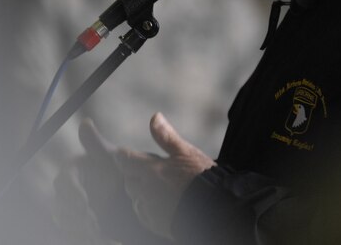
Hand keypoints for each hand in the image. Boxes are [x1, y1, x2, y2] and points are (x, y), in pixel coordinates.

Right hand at [52, 118, 123, 244]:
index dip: (73, 194)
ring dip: (81, 230)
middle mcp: (69, 188)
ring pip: (67, 221)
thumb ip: (97, 143)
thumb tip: (85, 123)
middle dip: (76, 217)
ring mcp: (71, 206)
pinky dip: (85, 236)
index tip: (86, 205)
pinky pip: (74, 232)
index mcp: (74, 169)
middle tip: (93, 226)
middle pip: (61, 205)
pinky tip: (103, 238)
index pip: (65, 181)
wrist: (139, 193)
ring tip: (100, 236)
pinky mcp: (78, 222)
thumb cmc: (125, 169)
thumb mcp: (114, 157)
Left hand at [113, 112, 215, 238]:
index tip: (126, 153)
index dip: (124, 155)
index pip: (125, 160)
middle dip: (134, 173)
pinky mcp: (155, 223)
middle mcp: (145, 190)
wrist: (215, 209)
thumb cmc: (203, 178)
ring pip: (135, 197)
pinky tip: (161, 203)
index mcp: (151, 170)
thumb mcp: (187, 152)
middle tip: (149, 170)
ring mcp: (149, 209)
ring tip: (157, 187)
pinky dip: (147, 207)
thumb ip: (167, 136)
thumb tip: (154, 116)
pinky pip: (143, 214)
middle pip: (128, 179)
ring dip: (140, 191)